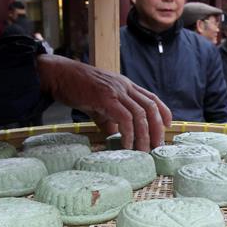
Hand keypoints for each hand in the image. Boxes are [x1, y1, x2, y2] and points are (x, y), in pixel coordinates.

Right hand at [37, 55, 171, 150]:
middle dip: (157, 129)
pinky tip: (127, 145)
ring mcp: (116, 91)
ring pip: (140, 114)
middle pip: (150, 107)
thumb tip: (117, 136)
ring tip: (142, 151)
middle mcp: (124, 86)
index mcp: (125, 85)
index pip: (151, 97)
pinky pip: (124, 118)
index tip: (168, 126)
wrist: (58, 75)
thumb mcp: (98, 104)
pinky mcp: (105, 98)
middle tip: (157, 147)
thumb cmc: (76, 88)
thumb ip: (110, 118)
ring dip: (144, 135)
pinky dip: (128, 133)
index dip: (163, 111)